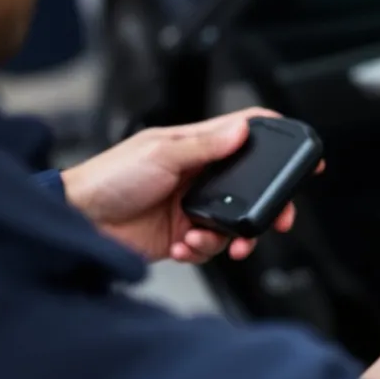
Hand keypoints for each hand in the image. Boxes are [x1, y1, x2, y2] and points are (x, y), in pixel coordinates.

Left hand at [61, 108, 314, 263]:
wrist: (76, 222)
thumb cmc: (107, 178)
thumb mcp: (160, 153)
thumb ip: (204, 144)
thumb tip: (241, 129)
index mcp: (197, 146)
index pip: (246, 134)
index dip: (277, 139)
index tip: (303, 155)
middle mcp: (199, 175)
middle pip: (253, 187)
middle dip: (268, 206)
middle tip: (278, 219)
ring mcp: (193, 206)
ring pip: (235, 222)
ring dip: (227, 236)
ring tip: (205, 238)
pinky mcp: (183, 235)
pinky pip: (210, 246)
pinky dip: (200, 250)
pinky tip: (181, 244)